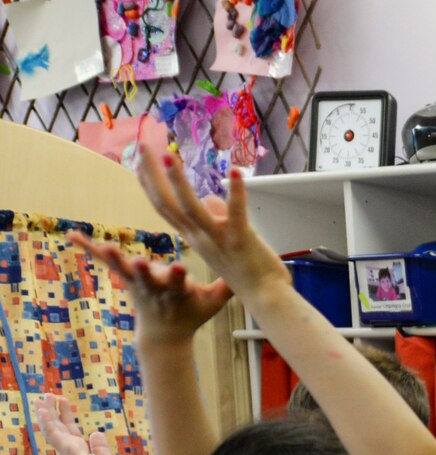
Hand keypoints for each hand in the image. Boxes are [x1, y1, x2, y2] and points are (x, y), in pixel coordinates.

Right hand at [34, 394, 122, 454]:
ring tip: (40, 399)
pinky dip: (48, 423)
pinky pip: (55, 435)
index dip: (65, 414)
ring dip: (46, 414)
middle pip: (58, 425)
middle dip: (52, 410)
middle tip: (46, 395)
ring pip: (52, 428)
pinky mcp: (68, 451)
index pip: (69, 428)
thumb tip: (96, 433)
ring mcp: (67, 449)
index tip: (62, 400)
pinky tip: (44, 412)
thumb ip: (99, 447)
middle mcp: (70, 447)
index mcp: (78, 448)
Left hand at [70, 230, 230, 342]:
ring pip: (125, 270)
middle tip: (138, 262)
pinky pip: (104, 262)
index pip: (179, 284)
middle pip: (149, 278)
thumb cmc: (192, 315)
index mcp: (179, 294)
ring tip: (106, 248)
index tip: (179, 269)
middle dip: (144, 270)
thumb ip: (230, 287)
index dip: (177, 277)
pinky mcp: (126, 279)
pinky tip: (72, 236)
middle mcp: (156, 289)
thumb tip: (257, 275)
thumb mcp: (214, 305)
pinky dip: (88, 249)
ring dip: (114, 259)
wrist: (164, 335)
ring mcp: (138, 284)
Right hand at [134, 152, 286, 299]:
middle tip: (142, 146)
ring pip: (191, 209)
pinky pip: (236, 214)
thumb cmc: (249, 273)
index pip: (166, 208)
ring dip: (178, 182)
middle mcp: (200, 238)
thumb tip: (211, 198)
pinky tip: (236, 172)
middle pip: (168, 204)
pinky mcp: (240, 241)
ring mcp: (218, 240)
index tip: (140, 162)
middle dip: (152, 174)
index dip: (151, 185)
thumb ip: (215, 220)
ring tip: (169, 157)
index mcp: (195, 238)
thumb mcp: (224, 244)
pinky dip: (236, 193)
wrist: (266, 299)